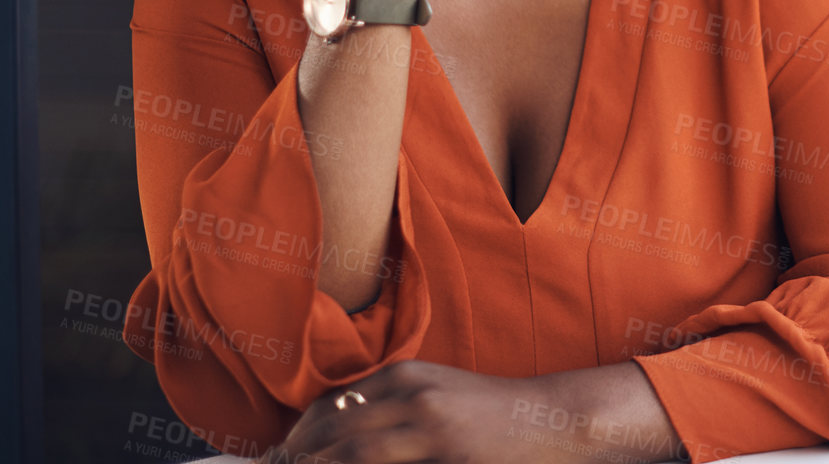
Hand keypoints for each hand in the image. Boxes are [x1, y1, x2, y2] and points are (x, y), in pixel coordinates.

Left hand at [256, 361, 613, 463]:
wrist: (550, 419)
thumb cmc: (493, 417)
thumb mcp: (440, 399)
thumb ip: (395, 411)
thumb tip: (342, 435)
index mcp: (405, 374)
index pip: (330, 405)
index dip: (298, 438)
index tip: (278, 461)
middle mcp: (410, 389)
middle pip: (332, 428)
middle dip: (297, 458)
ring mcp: (427, 419)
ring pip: (350, 449)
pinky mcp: (444, 446)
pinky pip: (380, 463)